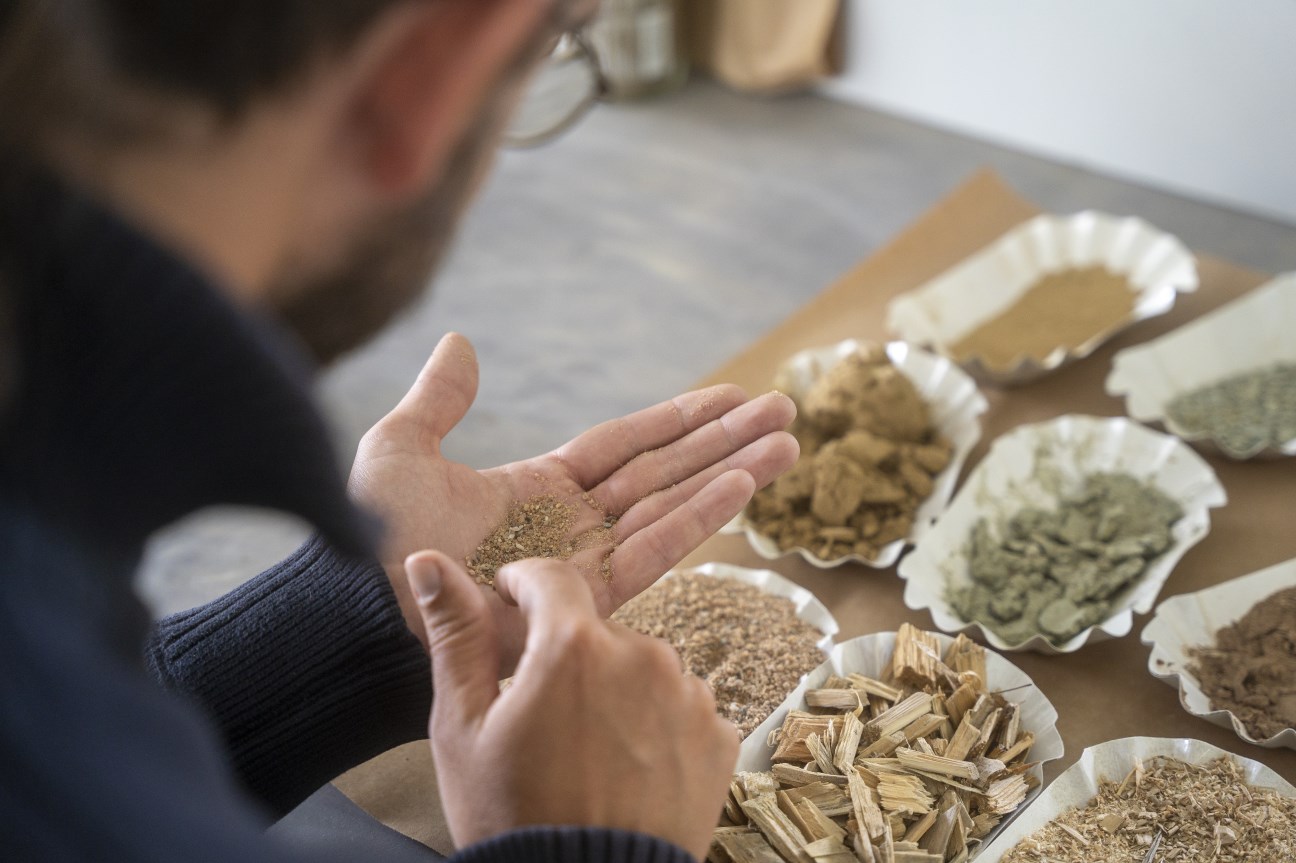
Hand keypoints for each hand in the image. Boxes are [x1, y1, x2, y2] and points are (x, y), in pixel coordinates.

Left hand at [349, 332, 797, 668]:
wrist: (363, 611)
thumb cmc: (371, 536)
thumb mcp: (399, 451)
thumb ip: (438, 401)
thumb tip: (460, 342)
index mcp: (538, 485)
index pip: (625, 443)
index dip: (678, 418)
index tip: (731, 395)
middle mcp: (573, 522)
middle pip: (665, 469)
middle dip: (724, 439)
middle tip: (785, 409)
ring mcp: (585, 560)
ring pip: (674, 505)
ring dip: (732, 474)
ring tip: (788, 444)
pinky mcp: (589, 598)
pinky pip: (656, 548)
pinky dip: (702, 517)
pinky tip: (744, 486)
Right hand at [408, 550, 737, 859]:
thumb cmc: (513, 818)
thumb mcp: (463, 728)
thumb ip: (456, 636)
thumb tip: (429, 564)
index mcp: (574, 646)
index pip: (551, 578)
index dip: (523, 587)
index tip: (510, 605)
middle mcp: (643, 656)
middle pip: (597, 629)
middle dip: (569, 655)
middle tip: (542, 714)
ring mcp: (689, 696)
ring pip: (642, 666)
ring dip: (616, 689)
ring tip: (586, 750)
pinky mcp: (719, 735)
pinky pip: (681, 705)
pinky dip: (656, 724)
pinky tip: (626, 766)